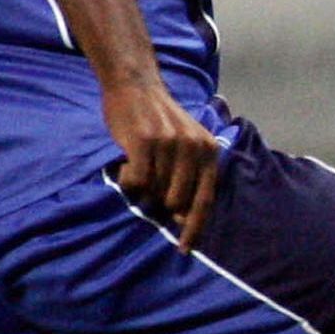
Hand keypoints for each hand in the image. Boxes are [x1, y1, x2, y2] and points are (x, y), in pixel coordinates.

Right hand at [103, 79, 223, 248]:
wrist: (136, 84)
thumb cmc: (159, 120)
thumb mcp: (187, 143)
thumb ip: (190, 177)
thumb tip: (182, 218)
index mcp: (209, 150)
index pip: (205, 200)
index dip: (195, 228)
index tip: (185, 249)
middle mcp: (193, 147)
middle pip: (176, 202)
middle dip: (160, 202)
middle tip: (148, 184)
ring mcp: (170, 144)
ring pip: (154, 192)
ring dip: (142, 188)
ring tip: (137, 166)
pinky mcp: (145, 142)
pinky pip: (137, 181)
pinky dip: (128, 179)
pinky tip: (126, 164)